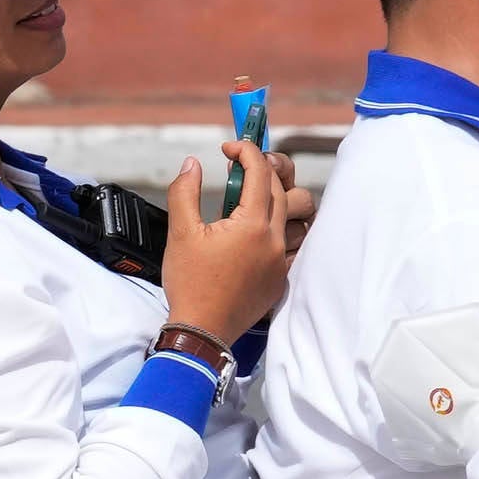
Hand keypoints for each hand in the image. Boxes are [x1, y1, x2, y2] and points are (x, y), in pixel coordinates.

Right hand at [157, 144, 297, 347]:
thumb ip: (185, 191)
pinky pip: (295, 245)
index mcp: (251, 225)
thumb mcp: (180, 233)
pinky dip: (284, 230)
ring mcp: (281, 260)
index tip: (229, 148)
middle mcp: (273, 240)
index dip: (246, 151)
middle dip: (262, 171)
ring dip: (280, 200)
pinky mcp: (280, 278)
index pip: (260, 172)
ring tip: (255, 201)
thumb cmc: (189, 283)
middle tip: (237, 170)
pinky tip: (264, 231)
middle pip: (282, 189)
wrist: (202, 330)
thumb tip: (192, 164)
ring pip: (298, 216)